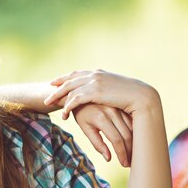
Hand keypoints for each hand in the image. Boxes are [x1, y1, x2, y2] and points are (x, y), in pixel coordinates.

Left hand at [44, 69, 159, 118]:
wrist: (141, 96)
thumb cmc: (131, 95)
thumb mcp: (115, 89)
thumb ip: (105, 88)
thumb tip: (101, 92)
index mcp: (98, 73)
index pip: (76, 74)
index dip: (64, 78)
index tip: (54, 81)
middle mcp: (94, 75)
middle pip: (69, 80)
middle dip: (56, 87)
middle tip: (46, 93)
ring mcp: (94, 82)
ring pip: (69, 89)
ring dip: (58, 97)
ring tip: (49, 104)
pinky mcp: (95, 92)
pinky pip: (75, 99)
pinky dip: (68, 107)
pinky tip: (64, 114)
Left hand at [71, 104, 132, 166]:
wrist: (82, 94)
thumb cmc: (82, 114)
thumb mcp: (86, 128)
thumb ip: (97, 143)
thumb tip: (109, 158)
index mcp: (101, 118)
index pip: (116, 140)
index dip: (121, 153)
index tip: (124, 164)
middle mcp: (112, 111)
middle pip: (126, 135)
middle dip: (130, 151)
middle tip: (130, 162)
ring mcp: (119, 107)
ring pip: (132, 128)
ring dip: (134, 142)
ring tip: (133, 154)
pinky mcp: (123, 106)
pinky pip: (133, 121)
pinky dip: (135, 133)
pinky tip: (135, 142)